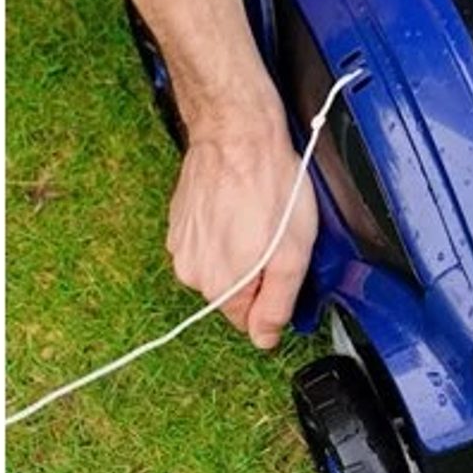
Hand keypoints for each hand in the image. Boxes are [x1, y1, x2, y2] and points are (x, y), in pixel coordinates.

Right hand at [165, 118, 317, 349]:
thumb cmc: (269, 186)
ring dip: (242, 246)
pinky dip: (227, 226)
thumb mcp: (292, 255)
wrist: (238, 133)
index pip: (249, 321)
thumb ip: (277, 304)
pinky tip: (241, 203)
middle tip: (277, 235)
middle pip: (235, 291)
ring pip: (222, 263)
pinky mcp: (180, 218)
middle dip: (259, 270)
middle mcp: (192, 271)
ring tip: (259, 214)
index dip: (274, 297)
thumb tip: (265, 339)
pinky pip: (210, 237)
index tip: (284, 267)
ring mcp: (181, 243)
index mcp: (220, 286)